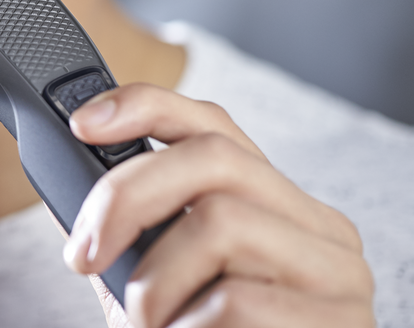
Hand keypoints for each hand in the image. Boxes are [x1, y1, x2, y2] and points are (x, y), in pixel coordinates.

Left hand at [65, 84, 374, 327]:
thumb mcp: (166, 286)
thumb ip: (138, 237)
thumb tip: (72, 186)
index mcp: (275, 206)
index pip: (215, 125)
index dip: (146, 106)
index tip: (83, 123)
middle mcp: (318, 227)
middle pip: (212, 158)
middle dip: (125, 196)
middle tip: (82, 254)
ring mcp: (338, 275)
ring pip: (220, 221)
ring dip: (155, 281)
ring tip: (148, 325)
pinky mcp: (341, 324)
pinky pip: (236, 301)